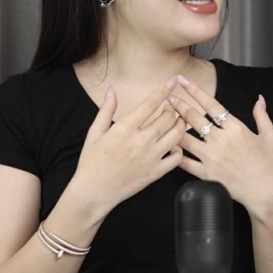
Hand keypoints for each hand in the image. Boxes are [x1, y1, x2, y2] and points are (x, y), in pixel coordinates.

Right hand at [72, 77, 187, 212]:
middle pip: (168, 117)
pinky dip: (179, 149)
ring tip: (177, 122)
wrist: (94, 191)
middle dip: (172, 109)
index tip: (173, 81)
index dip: (164, 90)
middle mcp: (142, 140)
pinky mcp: (157, 172)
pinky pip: (177, 157)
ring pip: (177, 135)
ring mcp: (152, 157)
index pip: (151, 103)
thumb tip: (112, 90)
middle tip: (170, 108)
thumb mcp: (95, 132)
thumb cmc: (92, 161)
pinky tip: (174, 145)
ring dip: (180, 125)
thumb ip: (106, 110)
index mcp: (126, 128)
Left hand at [167, 75, 272, 214]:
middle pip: (194, 118)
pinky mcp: (206, 174)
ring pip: (185, 138)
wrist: (267, 193)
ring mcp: (212, 158)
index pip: (211, 105)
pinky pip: (185, 162)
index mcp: (236, 128)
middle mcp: (221, 140)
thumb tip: (259, 98)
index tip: (184, 81)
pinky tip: (167, 147)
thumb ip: (262, 116)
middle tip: (168, 97)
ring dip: (173, 127)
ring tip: (162, 120)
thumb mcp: (270, 136)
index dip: (195, 91)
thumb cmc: (269, 165)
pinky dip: (175, 154)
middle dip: (179, 105)